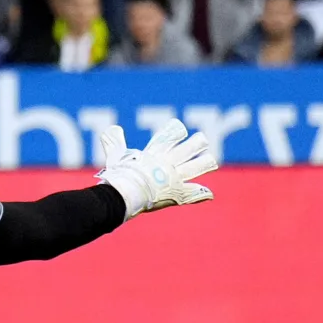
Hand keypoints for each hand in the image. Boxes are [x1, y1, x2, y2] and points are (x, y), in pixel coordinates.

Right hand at [93, 119, 217, 217]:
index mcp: (154, 154)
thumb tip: (111, 128)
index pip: (168, 137)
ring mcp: (175, 178)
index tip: (180, 127)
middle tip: (202, 139)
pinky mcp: (178, 194)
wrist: (127, 193)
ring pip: (195, 168)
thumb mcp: (115, 155)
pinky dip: (201, 194)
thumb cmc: (119, 175)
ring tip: (211, 160)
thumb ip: (114, 142)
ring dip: (204, 164)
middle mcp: (168, 163)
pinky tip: (209, 194)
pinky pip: (194, 194)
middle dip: (195, 144)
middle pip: (187, 150)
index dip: (175, 131)